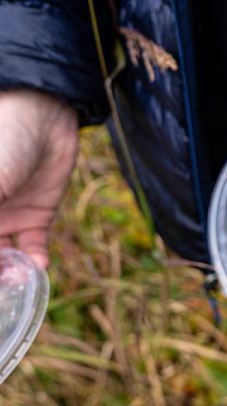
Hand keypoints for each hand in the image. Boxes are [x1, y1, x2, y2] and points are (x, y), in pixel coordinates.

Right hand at [0, 89, 78, 267]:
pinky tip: (39, 265)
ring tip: (18, 281)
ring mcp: (6, 217)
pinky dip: (36, 260)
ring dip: (10, 273)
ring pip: (4, 258)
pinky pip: (32, 247)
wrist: (43, 115)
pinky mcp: (36, 216)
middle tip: (2, 289)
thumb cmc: (2, 139)